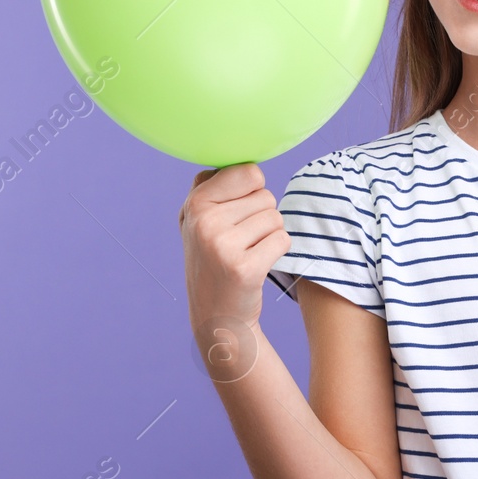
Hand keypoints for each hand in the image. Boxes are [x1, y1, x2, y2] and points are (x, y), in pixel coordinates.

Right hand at [178, 163, 291, 329]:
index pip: (249, 172)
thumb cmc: (215, 260)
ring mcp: (222, 245)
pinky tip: (256, 266)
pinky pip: (283, 240)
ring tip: (246, 254)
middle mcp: (204, 221)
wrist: (216, 317)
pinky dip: (277, 252)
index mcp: (194, 203)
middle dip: (261, 217)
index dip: (253, 191)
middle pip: (266, 196)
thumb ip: (214, 187)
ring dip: (269, 235)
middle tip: (239, 243)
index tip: (235, 214)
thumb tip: (246, 161)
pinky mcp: (244, 268)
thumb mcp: (198, 220)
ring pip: (276, 218)